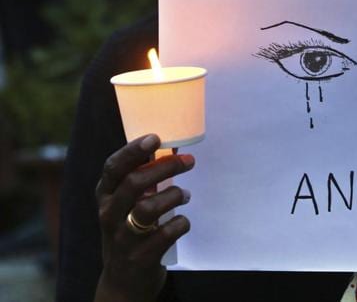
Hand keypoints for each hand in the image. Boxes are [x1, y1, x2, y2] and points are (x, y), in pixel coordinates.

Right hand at [94, 134, 193, 301]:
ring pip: (148, 208)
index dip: (133, 151)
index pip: (113, 168)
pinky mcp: (140, 257)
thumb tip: (168, 150)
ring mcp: (123, 238)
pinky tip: (182, 221)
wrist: (123, 280)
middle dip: (165, 168)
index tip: (155, 138)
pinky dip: (180, 223)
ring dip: (174, 196)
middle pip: (134, 183)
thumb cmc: (129, 230)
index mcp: (105, 196)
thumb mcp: (125, 205)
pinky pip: (166, 234)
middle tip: (188, 162)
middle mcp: (109, 215)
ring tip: (186, 195)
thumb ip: (140, 180)